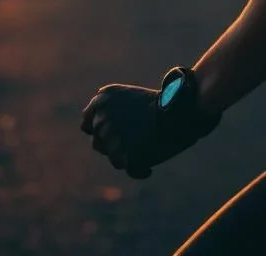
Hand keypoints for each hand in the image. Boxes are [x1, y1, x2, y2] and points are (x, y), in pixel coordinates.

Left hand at [80, 81, 219, 179]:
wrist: (178, 112)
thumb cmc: (159, 104)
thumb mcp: (128, 97)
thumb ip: (109, 111)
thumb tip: (93, 128)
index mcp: (102, 100)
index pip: (87, 123)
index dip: (99, 131)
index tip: (113, 134)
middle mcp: (101, 118)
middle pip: (99, 143)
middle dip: (115, 144)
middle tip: (137, 138)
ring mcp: (110, 138)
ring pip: (113, 157)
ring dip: (127, 156)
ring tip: (146, 148)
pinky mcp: (123, 156)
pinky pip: (129, 168)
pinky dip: (139, 169)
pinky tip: (149, 165)